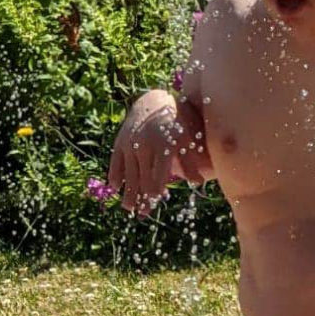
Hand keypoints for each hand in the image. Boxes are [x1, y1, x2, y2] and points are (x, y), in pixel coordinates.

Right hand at [107, 92, 206, 214]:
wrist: (152, 100)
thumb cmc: (176, 121)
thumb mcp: (187, 138)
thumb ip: (191, 162)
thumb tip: (199, 183)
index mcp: (163, 145)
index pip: (158, 173)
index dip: (155, 188)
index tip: (154, 202)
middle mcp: (144, 145)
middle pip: (142, 177)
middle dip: (142, 197)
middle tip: (143, 215)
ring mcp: (129, 143)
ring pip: (128, 173)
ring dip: (128, 191)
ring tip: (128, 208)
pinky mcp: (119, 141)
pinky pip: (115, 161)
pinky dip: (115, 174)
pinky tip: (115, 188)